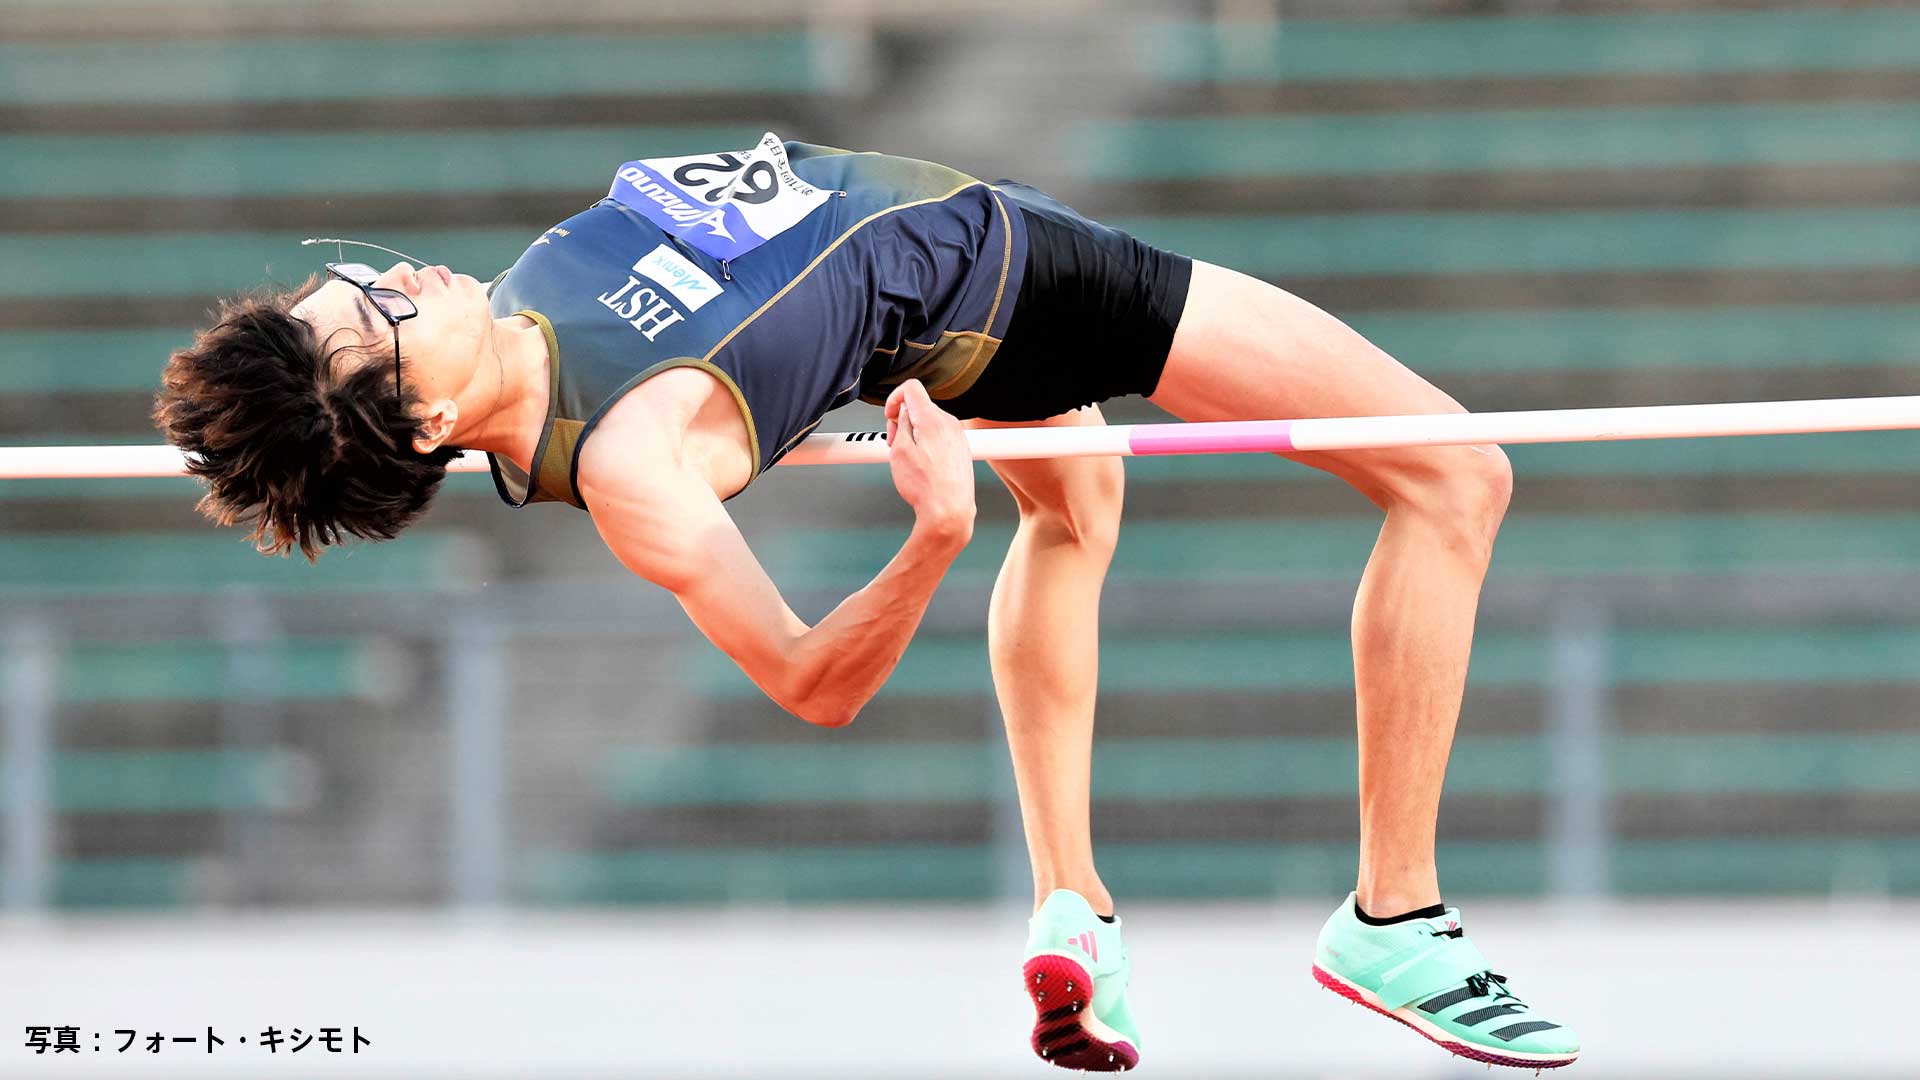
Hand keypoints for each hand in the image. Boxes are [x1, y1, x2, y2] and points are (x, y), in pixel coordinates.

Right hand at [884, 379, 974, 543]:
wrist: (949, 511)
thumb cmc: (925, 487)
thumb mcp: (899, 451)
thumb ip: (901, 423)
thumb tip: (903, 412)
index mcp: (933, 420)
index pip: (912, 387)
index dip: (894, 398)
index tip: (890, 416)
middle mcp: (949, 424)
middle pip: (920, 406)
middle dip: (903, 419)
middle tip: (894, 443)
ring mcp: (958, 436)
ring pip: (930, 421)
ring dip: (914, 432)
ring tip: (907, 456)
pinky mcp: (961, 448)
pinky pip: (940, 434)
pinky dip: (927, 441)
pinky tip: (921, 462)